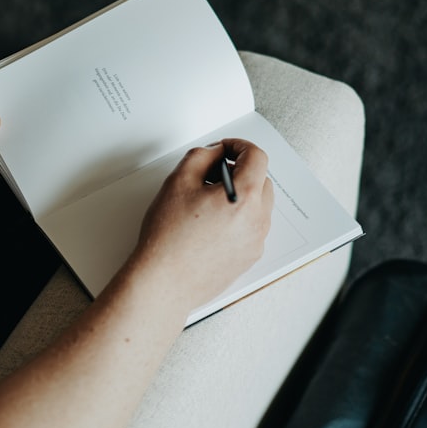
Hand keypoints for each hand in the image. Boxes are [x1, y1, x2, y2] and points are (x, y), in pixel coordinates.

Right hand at [130, 138, 273, 308]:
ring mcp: (256, 242)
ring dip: (240, 196)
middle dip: (239, 171)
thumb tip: (214, 153)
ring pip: (258, 205)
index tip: (225, 149)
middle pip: (261, 180)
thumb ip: (201, 156)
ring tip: (207, 202)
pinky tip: (210, 225)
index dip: (238, 145)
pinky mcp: (249, 258)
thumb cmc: (168, 239)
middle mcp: (257, 220)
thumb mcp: (178, 181)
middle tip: (211, 175)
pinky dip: (238, 219)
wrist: (164, 282)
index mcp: (244, 198)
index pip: (256, 157)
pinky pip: (251, 228)